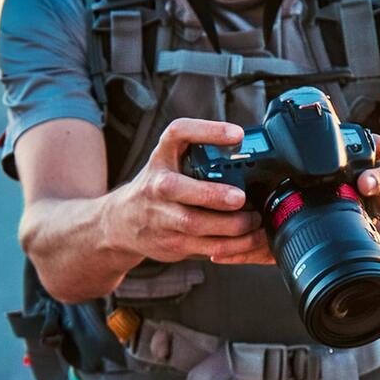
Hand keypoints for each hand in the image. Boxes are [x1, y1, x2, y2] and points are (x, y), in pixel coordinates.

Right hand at [115, 118, 270, 262]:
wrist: (124, 222)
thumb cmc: (157, 189)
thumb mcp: (168, 163)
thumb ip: (197, 157)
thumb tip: (246, 150)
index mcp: (161, 158)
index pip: (179, 133)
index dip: (208, 131)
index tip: (238, 134)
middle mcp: (158, 186)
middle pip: (181, 189)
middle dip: (214, 195)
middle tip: (242, 197)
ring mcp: (162, 218)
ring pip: (196, 225)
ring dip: (231, 226)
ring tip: (255, 221)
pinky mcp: (173, 244)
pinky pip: (205, 248)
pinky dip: (232, 247)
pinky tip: (249, 240)